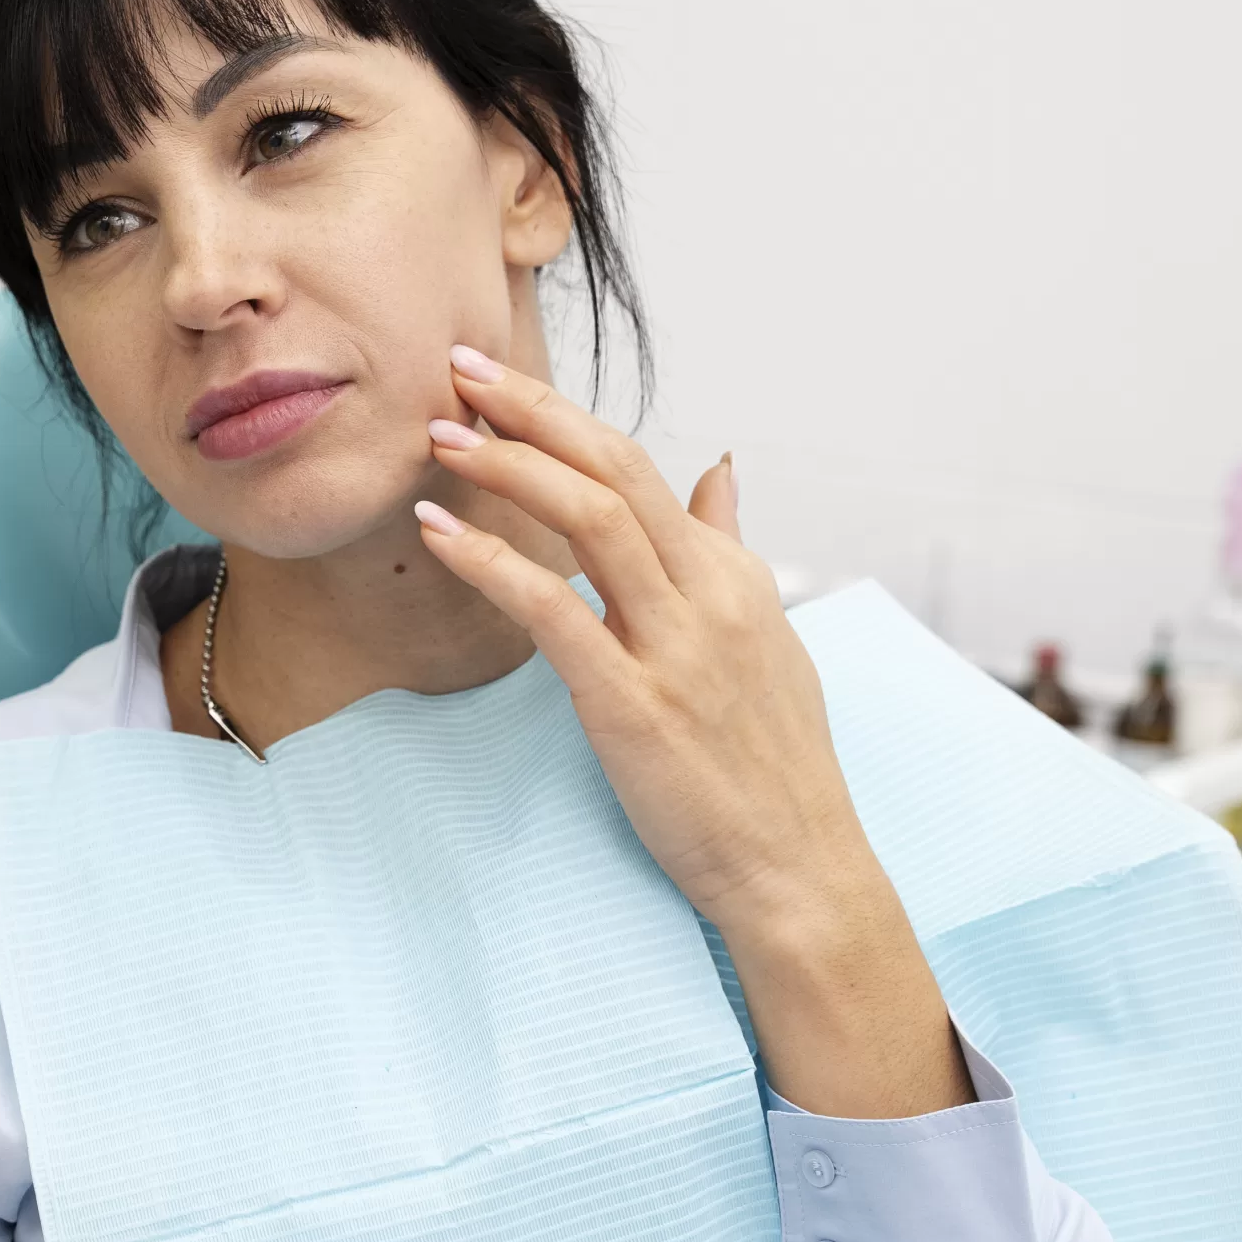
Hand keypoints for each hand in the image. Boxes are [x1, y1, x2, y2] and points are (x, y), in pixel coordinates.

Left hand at [417, 345, 967, 1117]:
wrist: (801, 871)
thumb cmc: (776, 766)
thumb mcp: (768, 641)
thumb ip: (731, 551)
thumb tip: (719, 472)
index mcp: (736, 578)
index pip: (640, 469)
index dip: (563, 420)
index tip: (499, 388)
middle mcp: (710, 596)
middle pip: (613, 469)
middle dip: (530, 411)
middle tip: (456, 371)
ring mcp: (674, 647)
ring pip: (588, 518)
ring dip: (507, 468)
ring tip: (440, 439)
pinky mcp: (633, 703)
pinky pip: (553, 610)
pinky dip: (492, 561)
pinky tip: (441, 533)